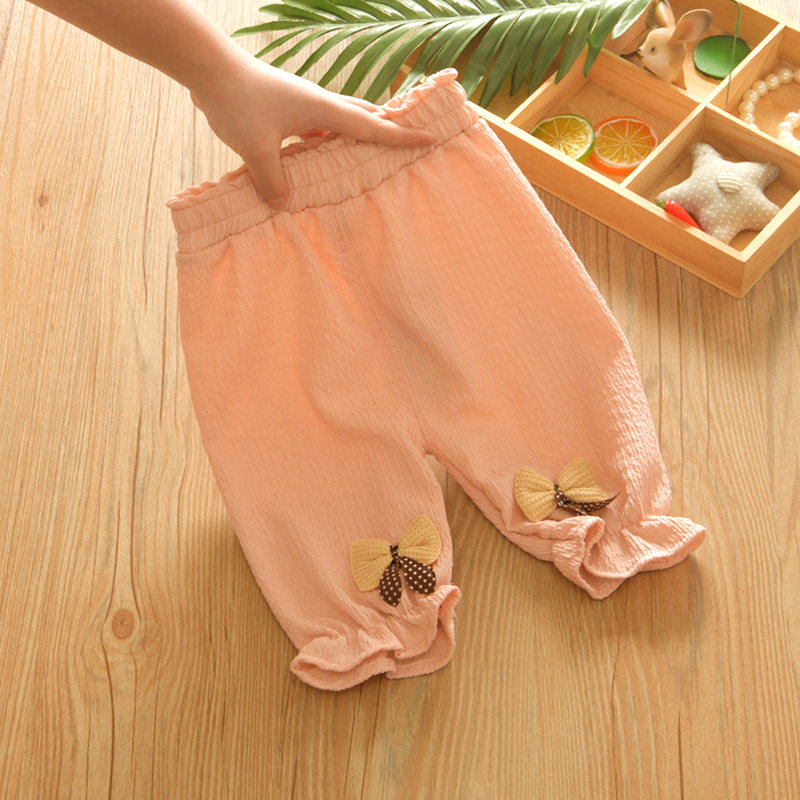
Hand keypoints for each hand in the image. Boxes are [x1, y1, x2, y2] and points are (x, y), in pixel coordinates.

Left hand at [190, 57, 438, 208]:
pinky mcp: (288, 109)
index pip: (371, 126)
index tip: (429, 138)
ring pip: (342, 122)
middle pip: (364, 117)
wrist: (209, 68)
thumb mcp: (256, 149)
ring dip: (360, 135)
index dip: (400, 136)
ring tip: (374, 155)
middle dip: (388, 129)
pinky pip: (319, 129)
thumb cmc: (237, 102)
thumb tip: (284, 205)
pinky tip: (324, 158)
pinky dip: (330, 142)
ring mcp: (303, 105)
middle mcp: (319, 105)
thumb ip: (273, 181)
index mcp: (322, 110)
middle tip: (410, 143)